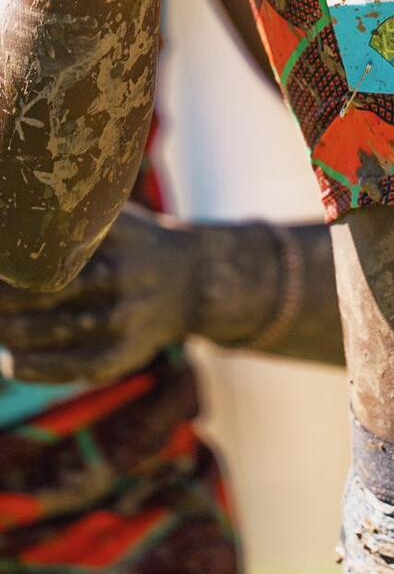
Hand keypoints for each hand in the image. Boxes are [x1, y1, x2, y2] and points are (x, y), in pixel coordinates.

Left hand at [0, 207, 199, 386]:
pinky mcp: (123, 353)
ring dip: (11, 331)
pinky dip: (35, 367)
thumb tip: (14, 206)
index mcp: (114, 235)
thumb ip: (75, 216)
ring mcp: (123, 317)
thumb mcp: (116, 219)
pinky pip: (71, 366)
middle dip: (4, 297)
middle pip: (46, 288)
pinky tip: (9, 363)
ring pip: (54, 329)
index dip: (12, 259)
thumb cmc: (136, 245)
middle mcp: (120, 273)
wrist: (194, 282)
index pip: (50, 246)